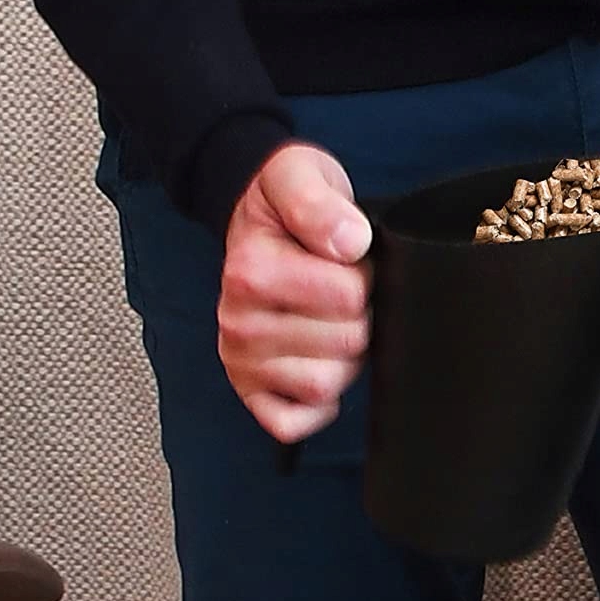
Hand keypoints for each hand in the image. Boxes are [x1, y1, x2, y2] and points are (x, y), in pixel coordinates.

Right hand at [219, 143, 372, 441]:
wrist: (258, 219)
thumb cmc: (284, 203)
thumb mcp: (299, 176)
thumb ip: (320, 203)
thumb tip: (350, 242)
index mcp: (249, 273)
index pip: (349, 297)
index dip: (362, 276)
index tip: (343, 260)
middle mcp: (237, 323)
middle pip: (345, 343)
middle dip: (356, 318)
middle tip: (336, 292)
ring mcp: (240, 363)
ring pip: (325, 386)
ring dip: (342, 359)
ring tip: (326, 323)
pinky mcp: (250, 394)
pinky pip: (293, 424)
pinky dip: (315, 405)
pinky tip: (316, 364)